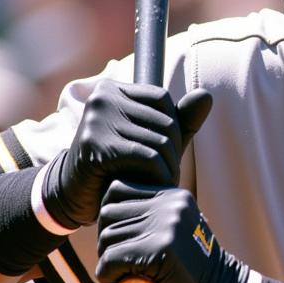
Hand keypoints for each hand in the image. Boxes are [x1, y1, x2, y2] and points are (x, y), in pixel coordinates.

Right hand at [43, 80, 211, 228]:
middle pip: (165, 121)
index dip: (173, 127)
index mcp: (111, 88)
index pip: (163, 98)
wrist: (76, 194)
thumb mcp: (152, 139)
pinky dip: (158, 176)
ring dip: (168, 168)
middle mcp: (101, 98)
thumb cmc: (119, 163)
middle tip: (167, 173)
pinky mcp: (96, 146)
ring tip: (161, 183)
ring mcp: (96, 120)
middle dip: (172, 152)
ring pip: (159, 141)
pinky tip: (152, 188)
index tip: (166, 151)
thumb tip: (206, 95)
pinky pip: (148, 157)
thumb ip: (181, 119)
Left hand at [95, 180, 246, 282]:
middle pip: (108, 214)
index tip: (122, 239)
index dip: (111, 216)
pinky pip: (109, 261)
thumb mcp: (174, 232)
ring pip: (106, 239)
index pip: (116, 190)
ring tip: (129, 275)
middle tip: (123, 262)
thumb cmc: (190, 270)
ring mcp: (166, 226)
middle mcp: (171, 205)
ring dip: (108, 262)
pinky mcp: (159, 251)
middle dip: (107, 241)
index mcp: (174, 196)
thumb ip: (150, 217)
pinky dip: (108, 278)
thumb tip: (106, 209)